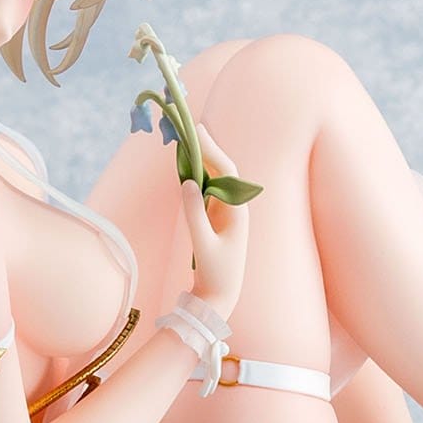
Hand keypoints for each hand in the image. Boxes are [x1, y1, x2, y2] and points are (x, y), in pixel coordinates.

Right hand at [180, 122, 249, 318]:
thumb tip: (187, 183)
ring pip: (213, 177)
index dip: (212, 149)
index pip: (226, 171)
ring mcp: (224, 212)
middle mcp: (233, 207)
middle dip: (207, 146)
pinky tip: (185, 164)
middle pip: (221, 168)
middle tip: (190, 125)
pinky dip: (196, 174)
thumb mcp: (202, 245)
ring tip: (186, 138)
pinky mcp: (214, 218)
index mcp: (237, 211)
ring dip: (200, 158)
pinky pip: (206, 189)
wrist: (219, 296)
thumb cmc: (216, 274)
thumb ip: (194, 214)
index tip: (198, 131)